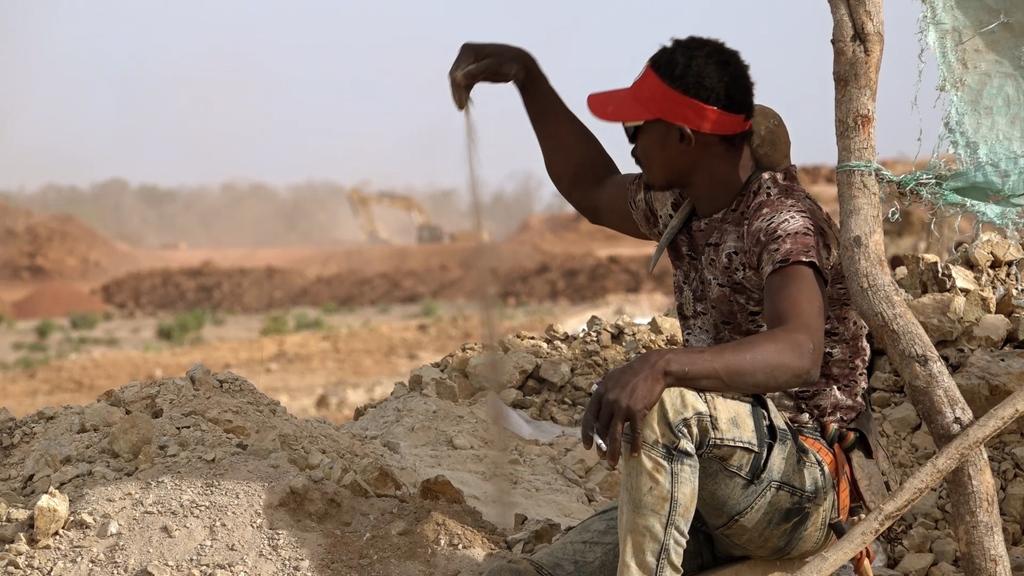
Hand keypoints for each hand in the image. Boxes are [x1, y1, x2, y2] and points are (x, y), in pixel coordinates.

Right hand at [448, 43, 534, 109]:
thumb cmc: (509, 63)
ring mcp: (467, 63)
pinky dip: (465, 94)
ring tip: (464, 108)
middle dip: (457, 92)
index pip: (456, 72)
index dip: (456, 89)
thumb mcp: (494, 66)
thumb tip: (457, 79)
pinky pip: (464, 85)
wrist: (520, 62)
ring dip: (460, 94)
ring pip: (458, 82)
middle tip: (461, 109)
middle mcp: (464, 54)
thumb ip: (476, 71)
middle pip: (455, 76)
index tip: (460, 105)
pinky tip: (467, 103)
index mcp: (468, 50)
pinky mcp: (471, 71)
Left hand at [582, 350, 669, 467]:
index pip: (589, 417)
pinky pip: (634, 433)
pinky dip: (634, 445)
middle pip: (601, 428)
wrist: (653, 368)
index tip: (587, 445)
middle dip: (601, 445)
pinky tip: (634, 454)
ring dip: (613, 451)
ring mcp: (622, 407)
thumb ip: (602, 387)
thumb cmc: (632, 372)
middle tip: (601, 457)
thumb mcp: (612, 376)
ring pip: (615, 434)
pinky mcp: (637, 411)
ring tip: (612, 463)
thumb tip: (594, 391)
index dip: (587, 433)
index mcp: (600, 393)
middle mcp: (609, 401)